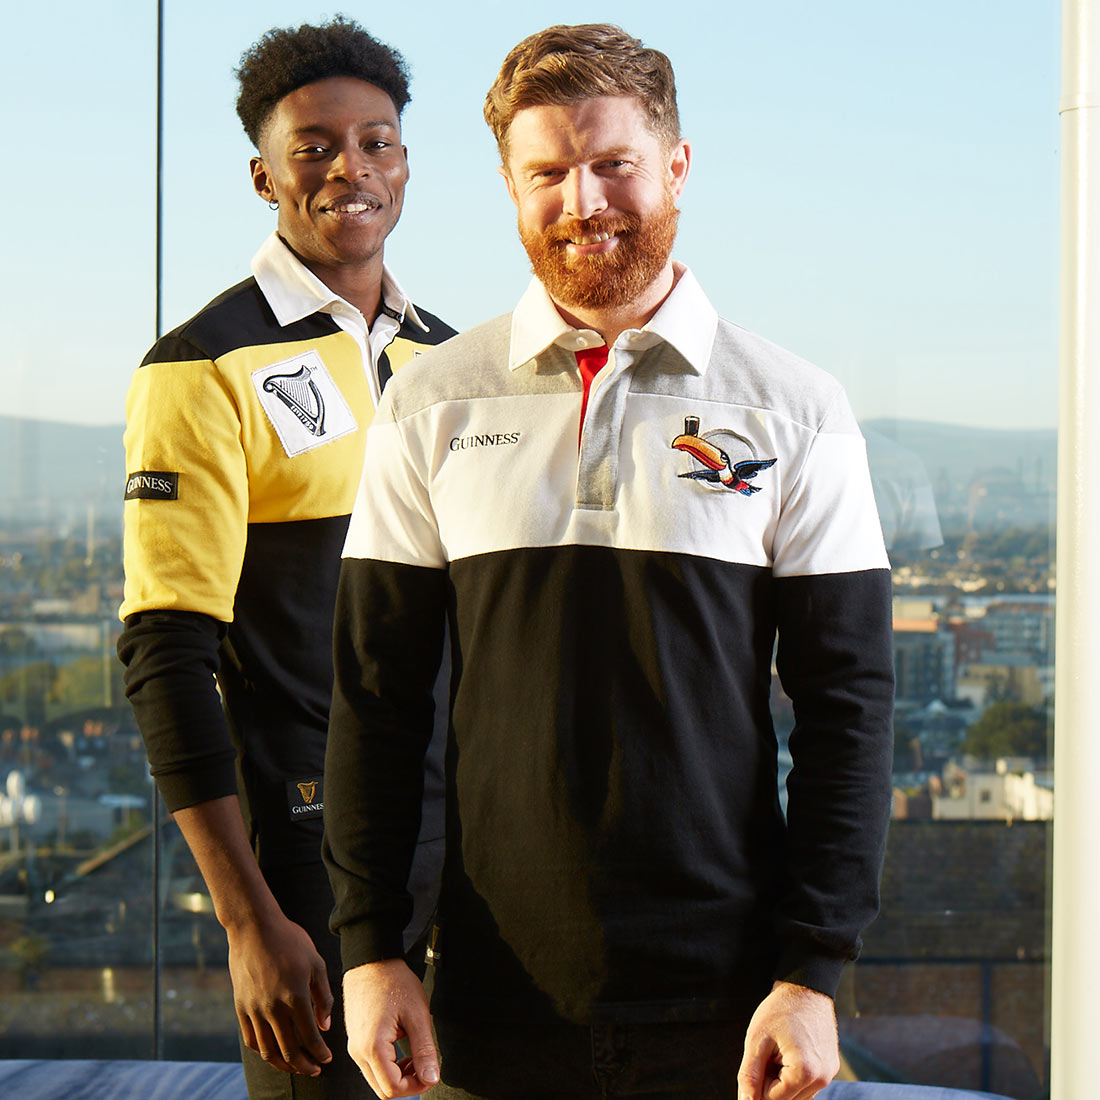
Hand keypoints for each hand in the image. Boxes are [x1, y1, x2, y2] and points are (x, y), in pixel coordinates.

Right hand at [227, 914, 333, 1075]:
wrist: (253, 927)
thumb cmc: (289, 941)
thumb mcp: (315, 962)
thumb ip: (323, 996)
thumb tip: (324, 1026)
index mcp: (295, 996)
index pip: (310, 1037)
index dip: (320, 1052)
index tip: (327, 1058)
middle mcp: (272, 1008)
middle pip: (289, 1051)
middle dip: (304, 1065)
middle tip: (315, 1069)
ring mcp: (254, 1010)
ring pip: (268, 1051)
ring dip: (284, 1064)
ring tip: (296, 1066)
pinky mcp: (240, 1008)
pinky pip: (251, 1040)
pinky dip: (263, 1052)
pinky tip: (274, 1052)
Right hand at [343, 959, 438, 1097]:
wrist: (372, 961)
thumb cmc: (393, 981)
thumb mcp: (417, 1015)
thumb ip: (424, 1050)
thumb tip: (432, 1078)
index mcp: (372, 1047)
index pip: (392, 1089)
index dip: (416, 1087)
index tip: (432, 1073)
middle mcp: (358, 1052)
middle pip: (382, 1090)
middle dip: (407, 1083)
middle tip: (425, 1065)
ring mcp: (354, 1047)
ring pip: (376, 1079)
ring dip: (398, 1075)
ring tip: (416, 1054)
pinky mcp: (356, 1040)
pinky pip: (371, 1065)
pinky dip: (389, 1066)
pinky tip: (403, 1048)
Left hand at [736, 980, 839, 1099]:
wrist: (805, 987)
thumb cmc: (780, 1010)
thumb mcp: (757, 1040)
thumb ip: (750, 1075)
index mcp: (805, 1072)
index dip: (758, 1083)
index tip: (759, 1059)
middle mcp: (822, 1078)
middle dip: (770, 1083)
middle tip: (767, 1054)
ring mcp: (829, 1074)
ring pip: (797, 1095)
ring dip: (782, 1081)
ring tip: (777, 1052)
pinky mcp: (830, 1067)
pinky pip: (807, 1084)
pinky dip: (793, 1075)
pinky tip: (787, 1052)